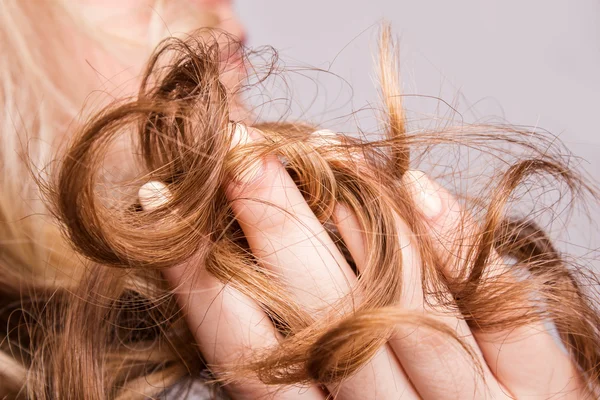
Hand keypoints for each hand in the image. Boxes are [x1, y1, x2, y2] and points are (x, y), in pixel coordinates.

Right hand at [138, 125, 583, 398]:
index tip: (176, 223)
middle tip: (244, 159)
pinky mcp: (541, 391)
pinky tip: (415, 188)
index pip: (251, 367)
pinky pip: (505, 315)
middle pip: (329, 328)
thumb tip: (231, 267)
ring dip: (358, 227)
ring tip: (319, 154)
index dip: (206, 294)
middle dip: (280, 235)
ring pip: (411, 314)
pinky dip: (457, 247)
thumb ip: (293, 357)